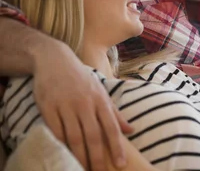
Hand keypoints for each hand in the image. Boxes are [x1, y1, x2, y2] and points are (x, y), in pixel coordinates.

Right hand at [32, 40, 132, 170]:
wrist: (55, 60)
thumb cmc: (81, 79)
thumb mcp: (101, 92)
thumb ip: (115, 113)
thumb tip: (131, 130)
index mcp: (101, 100)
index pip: (111, 127)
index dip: (117, 147)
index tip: (120, 164)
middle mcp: (85, 104)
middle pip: (93, 135)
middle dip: (98, 157)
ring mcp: (66, 105)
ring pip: (74, 136)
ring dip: (79, 155)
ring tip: (83, 169)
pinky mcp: (48, 107)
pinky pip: (55, 131)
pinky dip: (60, 145)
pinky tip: (64, 155)